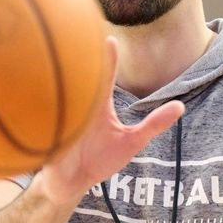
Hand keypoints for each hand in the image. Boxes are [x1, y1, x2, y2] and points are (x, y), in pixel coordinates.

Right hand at [39, 36, 183, 204]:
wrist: (71, 183)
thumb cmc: (100, 158)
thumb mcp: (132, 142)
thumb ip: (154, 124)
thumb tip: (180, 106)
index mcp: (98, 105)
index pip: (103, 77)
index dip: (107, 59)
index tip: (110, 40)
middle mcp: (79, 109)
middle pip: (78, 80)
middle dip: (78, 61)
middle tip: (80, 39)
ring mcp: (62, 123)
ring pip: (60, 98)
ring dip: (60, 86)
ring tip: (61, 66)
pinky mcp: (49, 141)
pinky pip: (46, 126)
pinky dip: (44, 118)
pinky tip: (41, 109)